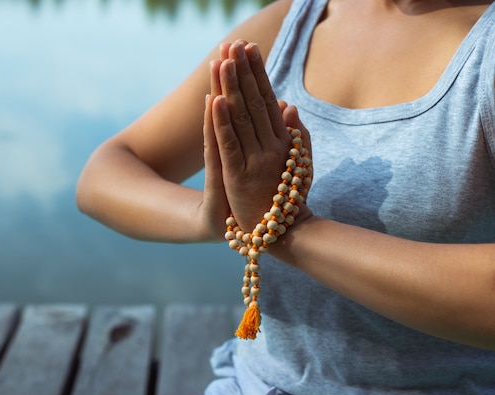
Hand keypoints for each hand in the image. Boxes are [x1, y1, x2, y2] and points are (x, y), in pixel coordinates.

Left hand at [207, 40, 312, 231]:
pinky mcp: (236, 178)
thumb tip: (289, 105)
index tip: (249, 49)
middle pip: (253, 103)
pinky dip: (220, 124)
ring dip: (229, 89)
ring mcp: (254, 162)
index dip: (258, 74)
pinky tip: (214, 101)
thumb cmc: (286, 197)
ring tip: (222, 62)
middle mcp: (271, 148)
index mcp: (284, 142)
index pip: (268, 100)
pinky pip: (227, 146)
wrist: (282, 234)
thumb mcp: (296, 165)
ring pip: (239, 120)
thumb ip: (296, 136)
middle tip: (234, 45)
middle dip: (243, 72)